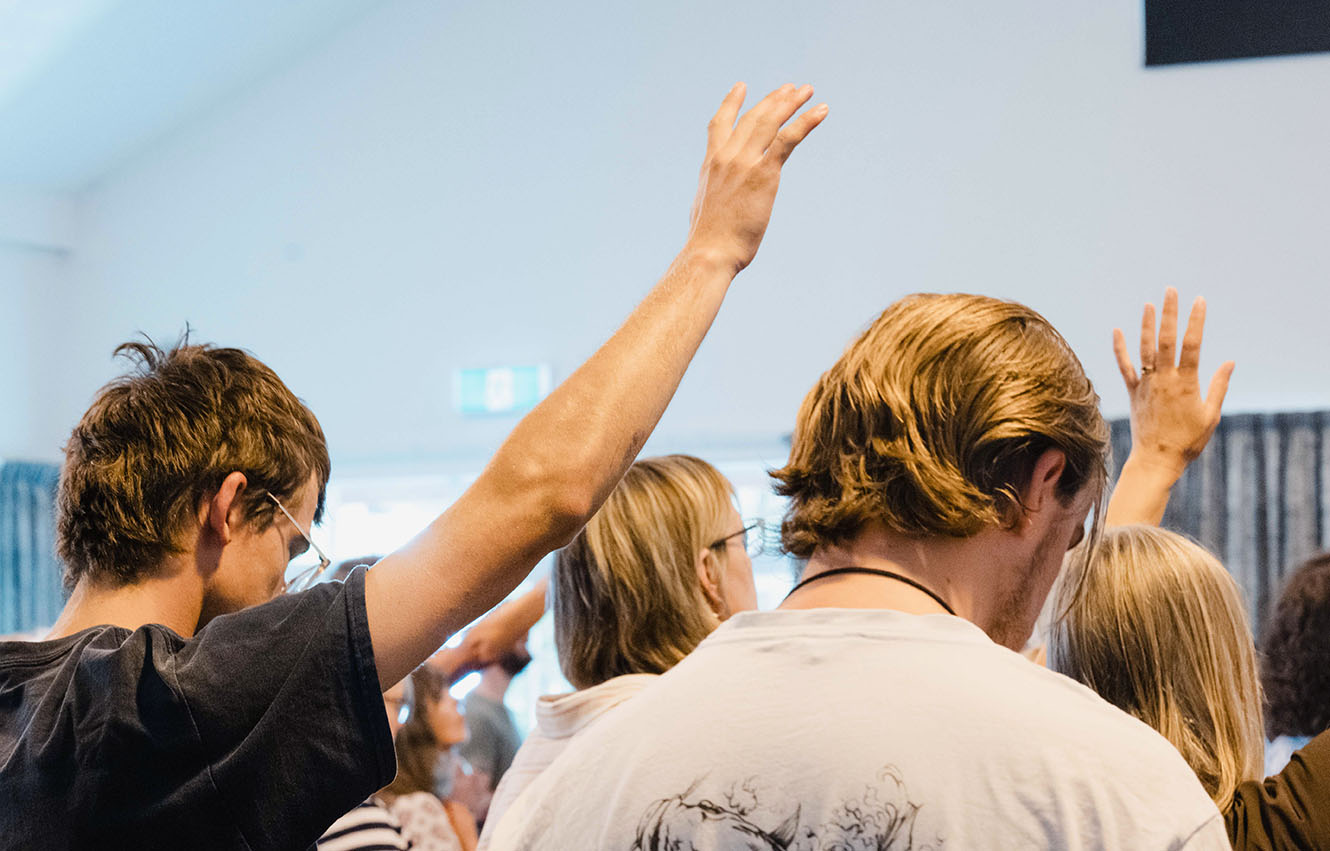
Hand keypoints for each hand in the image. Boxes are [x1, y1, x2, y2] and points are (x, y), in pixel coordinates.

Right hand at [685, 82, 827, 274]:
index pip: (720, 124)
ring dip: (791, 103)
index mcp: (710, 164)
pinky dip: (806, 122)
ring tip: (807, 91)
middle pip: (752, 117)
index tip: (741, 86)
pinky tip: (821, 111)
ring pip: (771, 122)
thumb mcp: (705, 207)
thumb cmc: (708, 241)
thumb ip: (714, 193)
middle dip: (773, 100)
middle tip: (790, 89)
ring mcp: (744, 162)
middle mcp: (726, 156)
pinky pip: (788, 139)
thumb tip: (718, 199)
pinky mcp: (764, 173)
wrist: (710, 251)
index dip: (731, 103)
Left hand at [1112, 287, 1234, 479]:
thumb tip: (1230, 362)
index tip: (1199, 301)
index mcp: (1186, 383)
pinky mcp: (1133, 392)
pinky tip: (1117, 331)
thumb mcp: (1210, 415)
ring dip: (1146, 325)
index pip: (1192, 345)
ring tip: (1149, 304)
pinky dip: (1119, 349)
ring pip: (1144, 350)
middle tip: (1171, 290)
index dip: (1195, 321)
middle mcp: (1164, 379)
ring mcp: (1146, 384)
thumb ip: (1218, 386)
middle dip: (1169, 314)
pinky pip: (1124, 367)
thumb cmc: (1188, 441)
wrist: (1157, 459)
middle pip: (1166, 340)